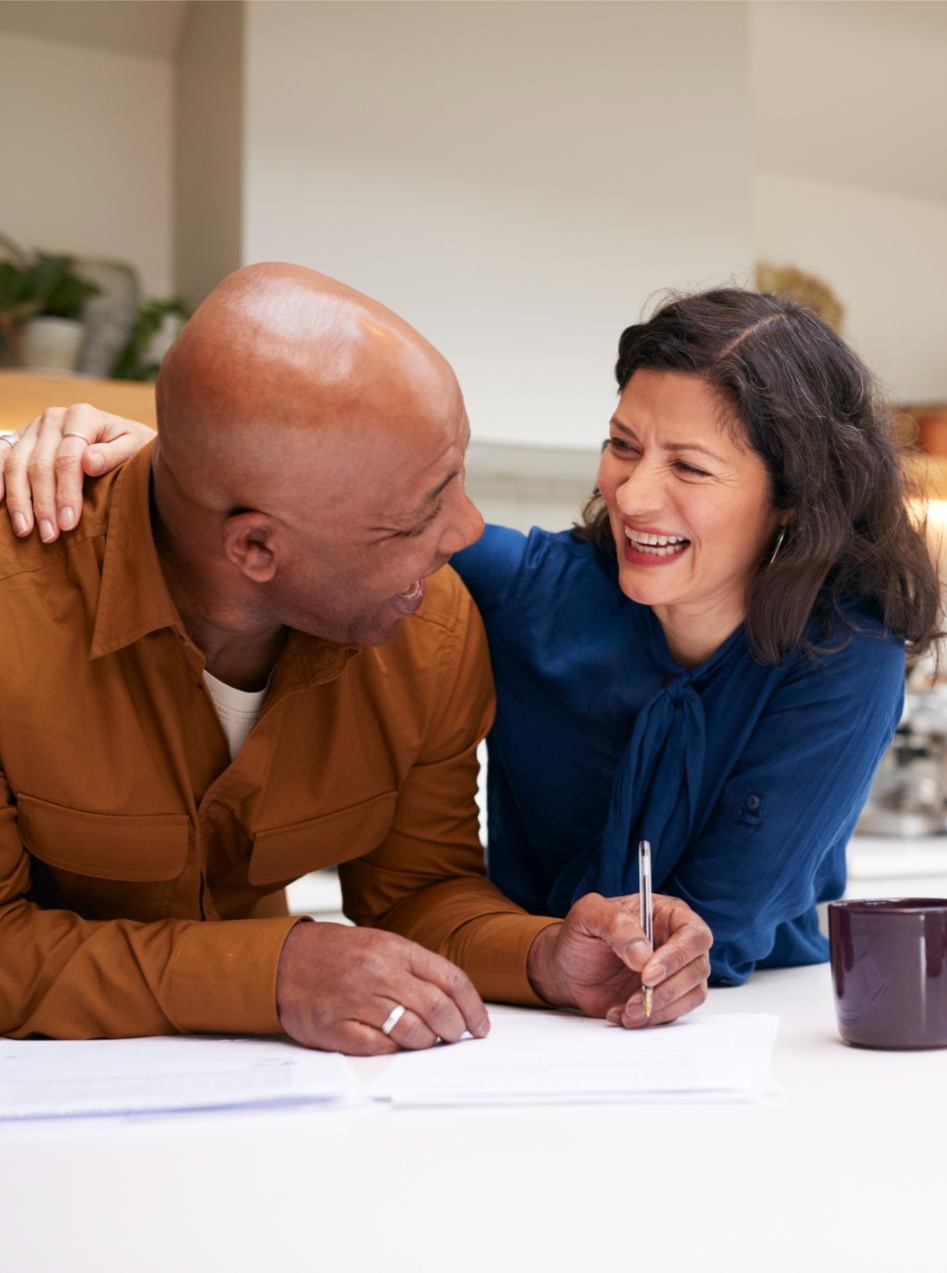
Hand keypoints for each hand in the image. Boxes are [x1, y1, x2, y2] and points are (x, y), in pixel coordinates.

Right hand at [0, 405, 153, 541]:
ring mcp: (34, 427)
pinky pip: (1, 455)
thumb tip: (89, 463)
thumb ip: (113, 454)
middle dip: (43, 504)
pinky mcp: (21, 437)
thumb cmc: (131, 447)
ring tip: (25, 530)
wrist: (121, 437)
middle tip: (49, 535)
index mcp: (82, 416)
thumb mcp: (134, 448)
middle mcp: (54, 418)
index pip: (67, 459)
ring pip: (16, 464)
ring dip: (19, 500)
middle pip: (40, 465)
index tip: (69, 523)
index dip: (66, 493)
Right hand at [276, 921, 490, 1054]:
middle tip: (455, 1037)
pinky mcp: (336, 1027)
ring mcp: (357, 1000)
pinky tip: (391, 1044)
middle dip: (454, 1029)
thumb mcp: (379, 944)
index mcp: (395, 949)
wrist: (282, 960)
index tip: (480, 1025)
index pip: (451, 979)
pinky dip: (392, 1051)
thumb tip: (454, 1000)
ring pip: (412, 1032)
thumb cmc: (336, 954)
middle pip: (437, 1009)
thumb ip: (414, 967)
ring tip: (424, 1041)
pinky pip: (379, 1048)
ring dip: (426, 1042)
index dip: (473, 1007)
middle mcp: (379, 973)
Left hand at [526, 892, 711, 1027]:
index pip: (693, 933)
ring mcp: (675, 972)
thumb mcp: (588, 916)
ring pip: (692, 994)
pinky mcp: (668, 997)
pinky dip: (651, 1018)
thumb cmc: (581, 936)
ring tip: (626, 1009)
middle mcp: (677, 942)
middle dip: (667, 988)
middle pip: (698, 967)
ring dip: (660, 1007)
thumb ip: (616, 924)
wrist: (567, 968)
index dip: (677, 956)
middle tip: (635, 999)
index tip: (648, 974)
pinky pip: (675, 1012)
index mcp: (666, 914)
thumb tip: (643, 953)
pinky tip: (624, 1013)